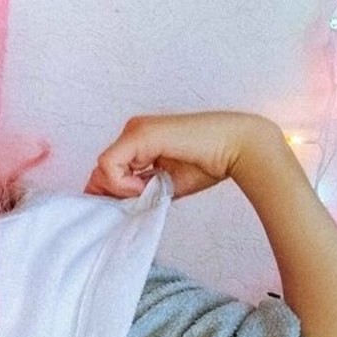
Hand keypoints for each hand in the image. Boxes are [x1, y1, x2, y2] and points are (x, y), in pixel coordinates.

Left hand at [84, 111, 283, 199]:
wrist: (236, 148)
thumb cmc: (207, 164)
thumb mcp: (164, 185)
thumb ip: (140, 192)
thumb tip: (115, 206)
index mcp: (138, 141)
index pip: (107, 170)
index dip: (110, 193)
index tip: (127, 206)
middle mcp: (133, 131)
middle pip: (100, 170)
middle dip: (113, 193)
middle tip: (140, 199)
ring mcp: (135, 130)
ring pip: (103, 169)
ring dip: (122, 188)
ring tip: (150, 188)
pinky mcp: (139, 134)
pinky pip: (109, 165)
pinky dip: (124, 182)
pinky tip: (147, 183)